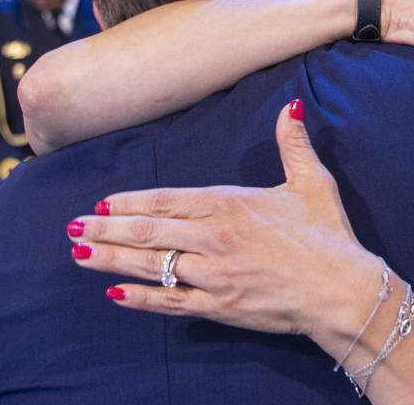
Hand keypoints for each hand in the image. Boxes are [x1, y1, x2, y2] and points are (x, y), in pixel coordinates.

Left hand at [67, 100, 379, 344]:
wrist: (342, 290)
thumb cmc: (328, 234)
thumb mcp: (311, 182)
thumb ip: (291, 144)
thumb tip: (291, 106)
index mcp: (230, 205)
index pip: (166, 199)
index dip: (129, 201)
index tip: (102, 201)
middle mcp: (213, 238)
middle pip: (147, 231)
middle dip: (105, 228)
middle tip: (71, 226)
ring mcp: (213, 275)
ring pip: (150, 265)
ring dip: (110, 258)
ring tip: (78, 253)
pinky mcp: (219, 307)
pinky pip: (169, 302)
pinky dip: (139, 299)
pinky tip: (113, 294)